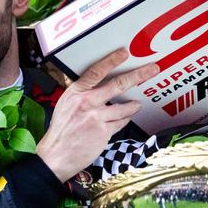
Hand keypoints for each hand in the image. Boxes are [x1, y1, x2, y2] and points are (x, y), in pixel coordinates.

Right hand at [35, 48, 159, 182]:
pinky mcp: (104, 132)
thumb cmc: (61, 130)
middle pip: (118, 85)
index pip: (96, 71)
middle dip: (139, 75)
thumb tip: (93, 84)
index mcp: (75, 92)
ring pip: (125, 106)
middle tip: (152, 69)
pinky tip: (124, 118)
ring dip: (133, 105)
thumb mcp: (65, 105)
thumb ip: (80, 94)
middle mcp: (87, 102)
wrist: (56, 154)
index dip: (111, 60)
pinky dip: (124, 119)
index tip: (124, 53)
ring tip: (137, 104)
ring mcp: (96, 117)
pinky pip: (121, 122)